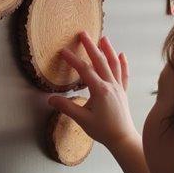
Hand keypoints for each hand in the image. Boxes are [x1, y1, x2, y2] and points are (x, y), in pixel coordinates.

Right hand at [48, 32, 136, 152]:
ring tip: (103, 38)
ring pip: (114, 64)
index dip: (72, 59)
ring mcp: (118, 88)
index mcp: (99, 90)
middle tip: (83, 33)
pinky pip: (123, 74)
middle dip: (91, 46)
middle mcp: (110, 85)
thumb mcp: (82, 119)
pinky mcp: (123, 92)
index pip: (84, 70)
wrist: (122, 139)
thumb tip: (50, 99)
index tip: (63, 51)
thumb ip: (67, 107)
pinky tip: (121, 55)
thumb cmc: (103, 130)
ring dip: (108, 50)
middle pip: (100, 61)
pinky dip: (122, 63)